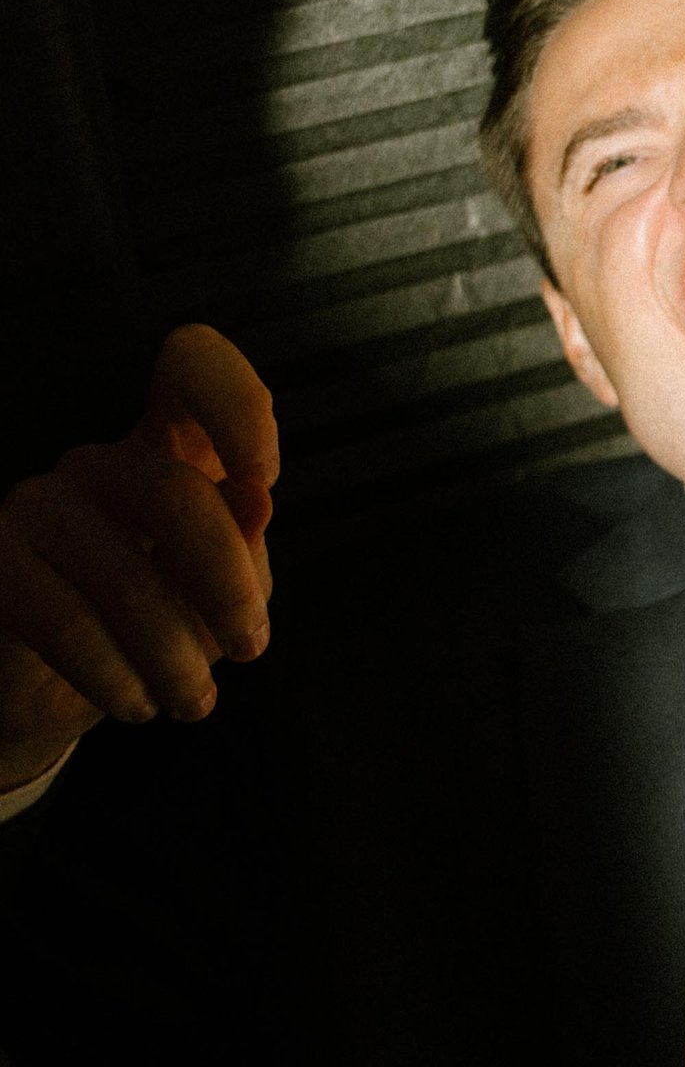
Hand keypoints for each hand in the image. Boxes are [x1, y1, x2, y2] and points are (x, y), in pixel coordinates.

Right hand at [0, 327, 278, 791]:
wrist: (58, 697)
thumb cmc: (156, 628)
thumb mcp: (220, 594)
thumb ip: (244, 545)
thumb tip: (256, 497)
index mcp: (168, 448)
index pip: (191, 364)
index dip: (234, 402)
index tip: (263, 476)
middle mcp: (101, 463)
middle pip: (175, 494)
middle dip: (227, 587)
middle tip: (252, 650)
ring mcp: (38, 506)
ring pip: (128, 577)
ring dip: (177, 660)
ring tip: (192, 702)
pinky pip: (68, 624)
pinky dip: (117, 677)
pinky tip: (134, 701)